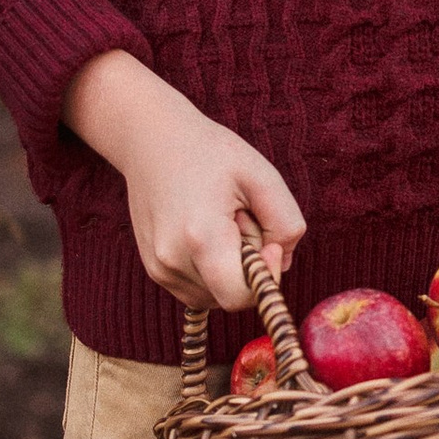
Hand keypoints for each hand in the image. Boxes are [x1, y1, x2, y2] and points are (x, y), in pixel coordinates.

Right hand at [64, 53, 304, 314]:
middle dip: (247, 267)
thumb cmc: (211, 153)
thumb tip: (281, 263)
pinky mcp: (154, 269)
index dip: (265, 278)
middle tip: (239, 220)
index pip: (240, 297)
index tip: (267, 242)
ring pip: (215, 295)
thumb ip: (286, 224)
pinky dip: (212, 270)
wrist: (152, 140)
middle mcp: (172, 260)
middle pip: (230, 296)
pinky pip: (198, 289)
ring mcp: (159, 268)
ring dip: (229, 269)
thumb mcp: (262, 176)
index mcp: (201, 237)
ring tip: (220, 223)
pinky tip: (206, 232)